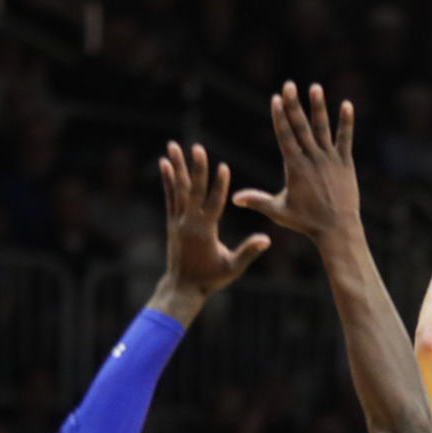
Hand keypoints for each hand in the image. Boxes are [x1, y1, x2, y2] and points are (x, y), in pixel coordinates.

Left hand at [151, 141, 270, 320]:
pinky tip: (165, 163)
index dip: (219, 185)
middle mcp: (189, 223)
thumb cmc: (210, 279)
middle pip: (193, 190)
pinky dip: (168, 180)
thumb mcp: (232, 268)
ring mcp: (178, 221)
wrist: (182, 287)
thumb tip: (266, 239)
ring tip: (172, 145)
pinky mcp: (172, 222)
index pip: (214, 204)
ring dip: (177, 166)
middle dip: (196, 168)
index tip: (223, 166)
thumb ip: (248, 252)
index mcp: (205, 232)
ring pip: (178, 189)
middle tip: (197, 147)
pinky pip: (170, 196)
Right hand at [233, 82, 358, 242]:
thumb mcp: (279, 211)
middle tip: (289, 84)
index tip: (276, 98)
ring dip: (318, 107)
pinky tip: (347, 105)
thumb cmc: (306, 222)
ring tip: (315, 87)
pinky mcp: (345, 163)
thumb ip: (257, 201)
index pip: (285, 136)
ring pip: (323, 128)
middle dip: (294, 104)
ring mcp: (330, 159)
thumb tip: (233, 199)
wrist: (337, 229)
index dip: (280, 116)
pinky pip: (345, 138)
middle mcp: (312, 158)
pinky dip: (346, 122)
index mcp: (295, 166)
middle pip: (301, 126)